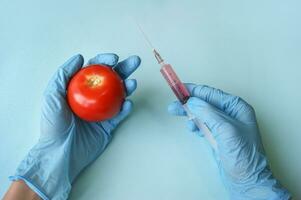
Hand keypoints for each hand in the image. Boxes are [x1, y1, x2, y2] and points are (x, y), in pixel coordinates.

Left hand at [9, 53, 140, 199]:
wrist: (60, 152)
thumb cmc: (53, 125)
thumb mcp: (52, 95)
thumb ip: (64, 75)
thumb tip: (79, 57)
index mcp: (80, 88)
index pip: (95, 70)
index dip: (105, 61)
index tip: (114, 59)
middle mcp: (93, 97)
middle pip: (111, 79)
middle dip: (125, 69)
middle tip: (135, 61)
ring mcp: (103, 111)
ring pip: (119, 95)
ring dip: (128, 87)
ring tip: (133, 83)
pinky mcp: (109, 125)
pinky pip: (120, 114)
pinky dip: (126, 108)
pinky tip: (128, 103)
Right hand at [168, 83, 289, 199]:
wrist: (245, 180)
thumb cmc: (242, 155)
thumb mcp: (225, 130)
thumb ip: (208, 113)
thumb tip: (192, 101)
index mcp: (236, 107)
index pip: (211, 93)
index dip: (193, 90)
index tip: (178, 88)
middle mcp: (230, 113)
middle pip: (204, 103)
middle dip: (188, 103)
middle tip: (173, 106)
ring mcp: (223, 125)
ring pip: (202, 114)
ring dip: (190, 115)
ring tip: (180, 117)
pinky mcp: (217, 136)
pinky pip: (203, 125)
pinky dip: (195, 125)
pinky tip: (192, 129)